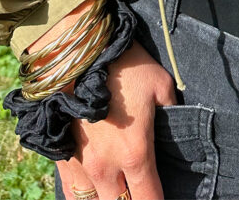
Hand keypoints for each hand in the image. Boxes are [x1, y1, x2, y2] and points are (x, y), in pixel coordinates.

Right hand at [55, 40, 176, 199]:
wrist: (78, 53)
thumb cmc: (125, 66)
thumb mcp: (161, 85)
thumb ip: (172, 114)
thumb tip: (176, 129)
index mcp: (136, 153)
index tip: (164, 197)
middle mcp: (107, 168)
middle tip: (143, 190)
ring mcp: (81, 166)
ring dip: (111, 198)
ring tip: (122, 188)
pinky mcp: (62, 158)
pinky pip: (72, 193)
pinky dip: (85, 196)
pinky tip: (97, 190)